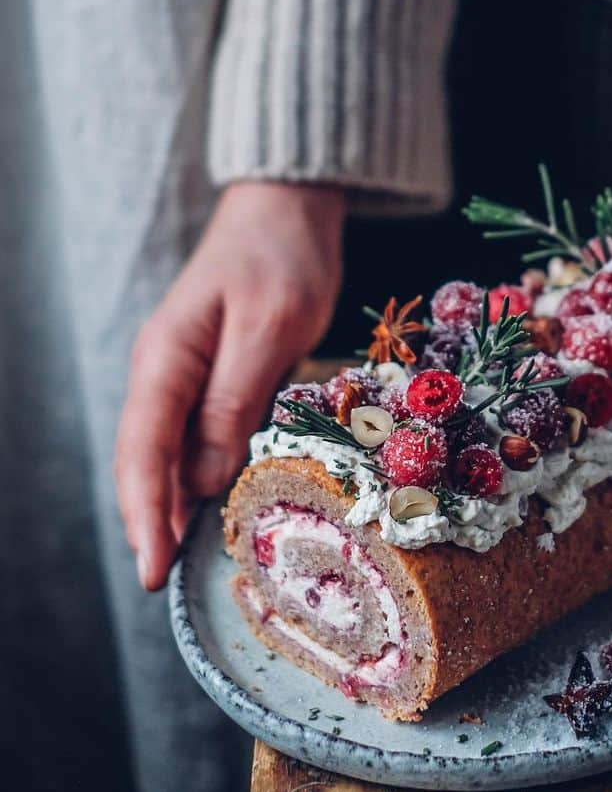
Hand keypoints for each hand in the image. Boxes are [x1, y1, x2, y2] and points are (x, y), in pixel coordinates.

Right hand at [115, 182, 345, 590]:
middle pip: (144, 460)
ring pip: (165, 453)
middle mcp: (164, 372)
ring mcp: (184, 375)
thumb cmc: (282, 257)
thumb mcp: (269, 327)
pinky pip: (195, 436)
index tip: (153, 568)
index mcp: (166, 359)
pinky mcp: (212, 377)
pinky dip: (197, 476)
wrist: (287, 208)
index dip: (146, 514)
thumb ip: (235, 400)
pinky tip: (214, 506)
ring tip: (185, 561)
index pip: (143, 451)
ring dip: (170, 506)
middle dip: (150, 522)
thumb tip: (202, 478)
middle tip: (164, 583)